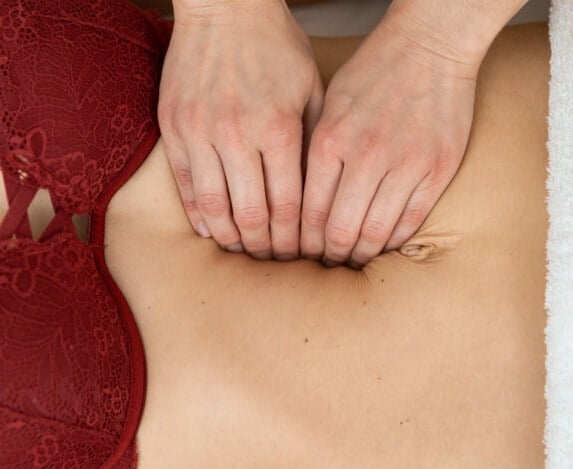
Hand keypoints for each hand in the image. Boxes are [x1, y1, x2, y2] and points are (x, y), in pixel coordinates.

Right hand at [159, 0, 322, 258]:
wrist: (224, 6)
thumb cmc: (277, 47)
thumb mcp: (312, 91)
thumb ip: (313, 143)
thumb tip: (320, 196)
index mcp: (278, 129)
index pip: (288, 206)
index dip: (296, 239)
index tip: (303, 255)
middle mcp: (237, 136)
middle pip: (252, 215)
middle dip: (267, 247)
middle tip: (276, 262)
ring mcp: (200, 132)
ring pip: (214, 208)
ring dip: (232, 238)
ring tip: (246, 252)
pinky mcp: (174, 127)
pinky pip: (185, 185)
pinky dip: (199, 214)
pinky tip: (213, 231)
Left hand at [300, 13, 477, 267]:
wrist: (431, 45)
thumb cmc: (374, 71)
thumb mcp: (330, 103)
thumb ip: (315, 150)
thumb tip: (300, 201)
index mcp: (330, 140)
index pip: (308, 211)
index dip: (302, 242)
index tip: (301, 253)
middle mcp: (366, 157)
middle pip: (340, 230)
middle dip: (328, 256)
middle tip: (324, 265)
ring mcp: (406, 165)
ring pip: (376, 233)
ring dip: (360, 254)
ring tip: (352, 261)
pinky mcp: (437, 170)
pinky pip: (411, 220)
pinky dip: (394, 241)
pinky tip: (383, 246)